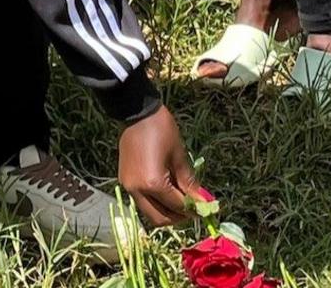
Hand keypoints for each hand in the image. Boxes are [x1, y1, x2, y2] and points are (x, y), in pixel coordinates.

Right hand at [117, 106, 204, 227]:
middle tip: (193, 209)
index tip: (206, 209)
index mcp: (153, 184)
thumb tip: (202, 201)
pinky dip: (156, 203)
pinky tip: (167, 191)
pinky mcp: (125, 182)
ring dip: (166, 212)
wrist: (136, 113)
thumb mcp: (179, 155)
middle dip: (178, 217)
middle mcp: (137, 191)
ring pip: (149, 212)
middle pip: (160, 218)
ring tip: (181, 200)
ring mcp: (128, 187)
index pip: (177, 206)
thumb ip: (189, 182)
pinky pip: (142, 201)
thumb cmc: (162, 130)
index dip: (193, 210)